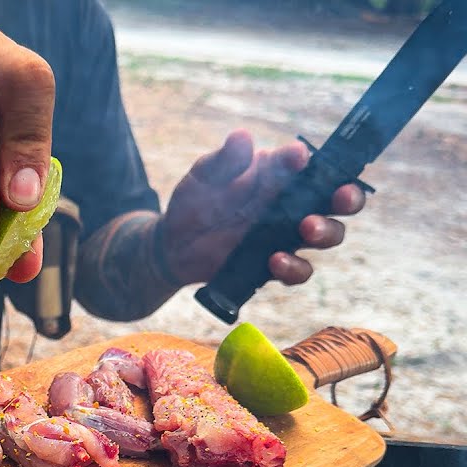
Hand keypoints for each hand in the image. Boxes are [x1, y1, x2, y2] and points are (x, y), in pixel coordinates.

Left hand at [159, 129, 365, 284]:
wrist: (175, 241)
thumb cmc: (197, 198)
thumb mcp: (205, 175)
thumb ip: (224, 159)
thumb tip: (242, 137)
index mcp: (282, 175)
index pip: (314, 163)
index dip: (316, 160)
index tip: (297, 158)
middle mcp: (294, 203)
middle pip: (340, 199)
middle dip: (349, 196)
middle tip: (341, 197)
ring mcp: (288, 235)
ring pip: (330, 234)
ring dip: (326, 230)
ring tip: (306, 228)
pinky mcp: (276, 264)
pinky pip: (299, 270)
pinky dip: (294, 267)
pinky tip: (275, 260)